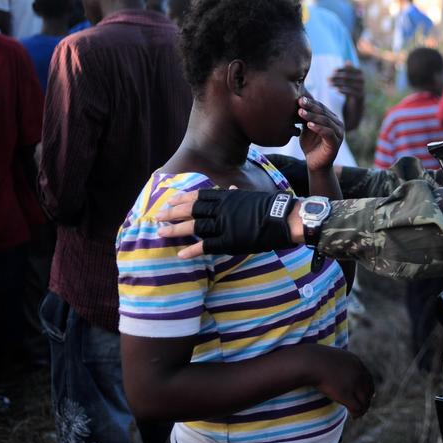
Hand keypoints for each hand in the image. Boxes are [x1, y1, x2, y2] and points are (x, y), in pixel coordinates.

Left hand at [155, 189, 300, 256]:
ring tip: (161, 233)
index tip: (171, 199)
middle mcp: (221, 209)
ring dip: (176, 230)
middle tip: (158, 217)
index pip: (200, 196)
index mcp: (226, 197)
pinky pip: (207, 246)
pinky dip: (193, 250)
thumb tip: (228, 188)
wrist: (283, 218)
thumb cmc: (270, 206)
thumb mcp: (250, 196)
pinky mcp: (229, 240)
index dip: (183, 198)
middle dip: (173, 213)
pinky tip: (181, 254)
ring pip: (195, 227)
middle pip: (192, 210)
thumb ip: (236, 195)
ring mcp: (224, 225)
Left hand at [297, 96, 343, 170]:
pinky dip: (318, 128)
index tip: (299, 98)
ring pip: (325, 121)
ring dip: (312, 116)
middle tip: (300, 102)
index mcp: (332, 119)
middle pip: (323, 112)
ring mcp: (339, 134)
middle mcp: (338, 124)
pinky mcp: (336, 143)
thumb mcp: (307, 128)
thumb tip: (297, 101)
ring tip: (300, 112)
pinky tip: (308, 125)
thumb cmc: (311, 145)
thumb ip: (306, 117)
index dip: (311, 102)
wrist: (315, 164)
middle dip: (311, 106)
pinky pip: (327, 133)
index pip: (321, 107)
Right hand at [307, 345, 374, 417]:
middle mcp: (359, 373)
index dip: (369, 390)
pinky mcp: (346, 393)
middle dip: (366, 402)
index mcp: (356, 363)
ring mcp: (353, 383)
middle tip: (361, 410)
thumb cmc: (316, 360)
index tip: (370, 398)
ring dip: (362, 410)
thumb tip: (337, 372)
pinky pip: (357, 407)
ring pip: (364, 401)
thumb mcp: (332, 359)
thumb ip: (339, 365)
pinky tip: (353, 417)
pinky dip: (356, 413)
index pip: (369, 379)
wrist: (310, 362)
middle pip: (368, 391)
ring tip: (356, 415)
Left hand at [329, 62, 363, 97]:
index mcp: (359, 72)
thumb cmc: (352, 84)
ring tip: (329, 84)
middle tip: (327, 78)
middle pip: (346, 76)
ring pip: (347, 84)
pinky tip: (337, 90)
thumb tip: (348, 61)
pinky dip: (343, 91)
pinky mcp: (359, 94)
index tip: (333, 71)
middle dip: (336, 77)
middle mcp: (361, 79)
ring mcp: (361, 87)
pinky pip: (350, 92)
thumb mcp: (350, 76)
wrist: (358, 97)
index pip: (348, 69)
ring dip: (337, 84)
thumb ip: (348, 69)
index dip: (341, 69)